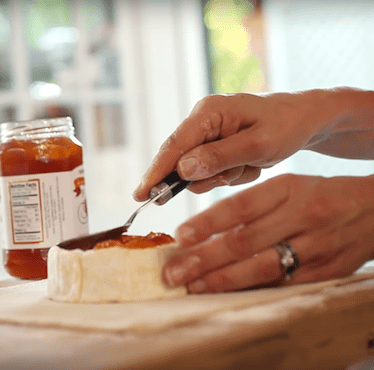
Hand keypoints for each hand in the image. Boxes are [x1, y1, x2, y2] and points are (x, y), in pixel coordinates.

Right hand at [133, 88, 373, 199]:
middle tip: (216, 182)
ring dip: (223, 177)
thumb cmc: (286, 126)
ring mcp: (208, 134)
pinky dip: (230, 176)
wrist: (306, 121)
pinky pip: (211, 172)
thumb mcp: (258, 144)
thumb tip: (182, 169)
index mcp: (208, 112)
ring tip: (250, 166)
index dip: (156, 172)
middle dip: (198, 177)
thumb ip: (219, 157)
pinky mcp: (215, 146)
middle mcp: (202, 120)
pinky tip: (250, 165)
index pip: (175, 145)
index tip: (141, 195)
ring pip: (197, 171)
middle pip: (181, 160)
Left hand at [161, 174, 373, 292]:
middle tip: (173, 272)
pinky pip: (282, 285)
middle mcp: (301, 217)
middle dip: (204, 259)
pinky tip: (225, 295)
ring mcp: (314, 247)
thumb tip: (203, 230)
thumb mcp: (286, 187)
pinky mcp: (324, 273)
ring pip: (262, 268)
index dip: (208, 223)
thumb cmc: (318, 196)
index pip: (241, 207)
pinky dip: (251, 291)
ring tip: (192, 286)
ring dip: (222, 280)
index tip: (180, 236)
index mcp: (288, 189)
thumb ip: (249, 206)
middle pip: (245, 241)